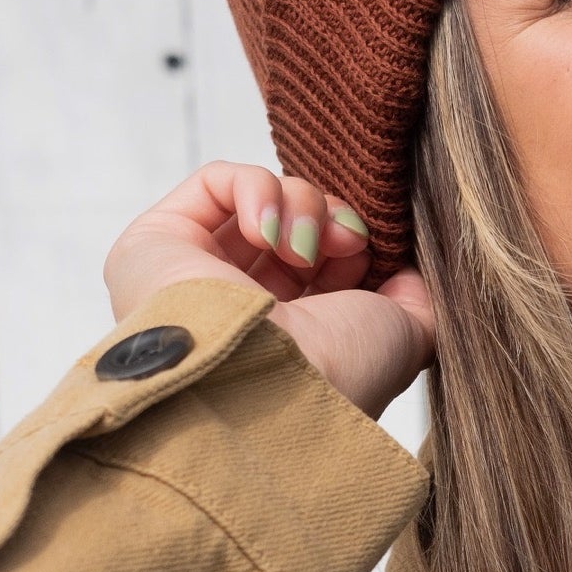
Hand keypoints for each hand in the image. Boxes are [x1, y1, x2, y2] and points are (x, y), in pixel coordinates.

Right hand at [104, 163, 434, 422]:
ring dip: (300, 205)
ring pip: (262, 197)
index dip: (354, 243)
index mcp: (294, 335)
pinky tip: (267, 232)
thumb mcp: (405, 336)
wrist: (270, 390)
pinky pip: (216, 181)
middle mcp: (242, 306)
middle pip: (296, 222)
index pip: (324, 259)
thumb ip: (417, 298)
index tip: (370, 255)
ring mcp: (195, 274)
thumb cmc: (337, 375)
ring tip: (302, 247)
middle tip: (345, 244)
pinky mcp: (154, 244)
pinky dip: (256, 190)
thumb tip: (408, 266)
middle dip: (330, 220)